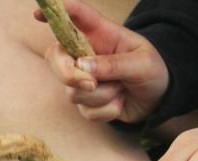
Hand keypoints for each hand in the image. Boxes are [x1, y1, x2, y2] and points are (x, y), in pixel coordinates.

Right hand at [35, 0, 168, 122]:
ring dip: (102, 95)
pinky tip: (120, 102)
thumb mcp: (142, 63)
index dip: (55, 12)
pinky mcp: (87, 102)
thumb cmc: (153, 71)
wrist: (159, 99)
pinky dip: (106, 111)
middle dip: (68, 74)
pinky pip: (86, 111)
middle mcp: (85, 54)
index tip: (38, 14)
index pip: (75, 16)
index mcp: (100, 34)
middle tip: (90, 83)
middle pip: (56, 57)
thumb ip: (114, 63)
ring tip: (122, 88)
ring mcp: (83, 79)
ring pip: (72, 91)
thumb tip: (82, 65)